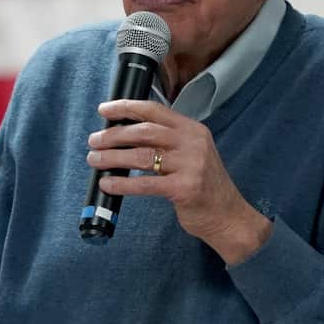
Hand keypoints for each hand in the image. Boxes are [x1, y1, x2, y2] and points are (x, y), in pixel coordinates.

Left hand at [87, 99, 270, 264]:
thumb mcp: (192, 154)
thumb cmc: (205, 186)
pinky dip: (122, 183)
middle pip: (144, 131)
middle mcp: (192, 143)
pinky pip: (145, 183)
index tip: (104, 109)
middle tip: (94, 140)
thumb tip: (124, 135)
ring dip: (112, 157)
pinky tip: (108, 183)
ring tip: (94, 159)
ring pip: (141, 155)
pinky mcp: (184, 188)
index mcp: (192, 130)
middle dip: (113, 135)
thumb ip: (166, 142)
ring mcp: (190, 165)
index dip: (126, 107)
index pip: (154, 110)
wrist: (229, 216)